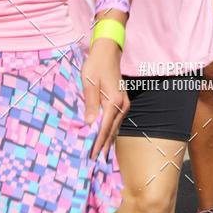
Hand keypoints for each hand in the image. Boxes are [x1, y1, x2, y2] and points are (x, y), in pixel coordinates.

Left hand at [81, 40, 128, 158]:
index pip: (104, 128)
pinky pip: (116, 120)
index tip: (92, 156)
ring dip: (107, 140)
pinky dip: (110, 130)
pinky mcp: (121, 101)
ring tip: (99, 154)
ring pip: (115, 126)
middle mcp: (122, 104)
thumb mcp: (89, 82)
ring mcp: (123, 102)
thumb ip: (90, 104)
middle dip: (103, 146)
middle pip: (112, 130)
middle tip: (94, 162)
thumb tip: (90, 124)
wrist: (108, 50)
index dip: (98, 143)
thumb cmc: (96, 65)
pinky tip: (105, 137)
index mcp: (113, 101)